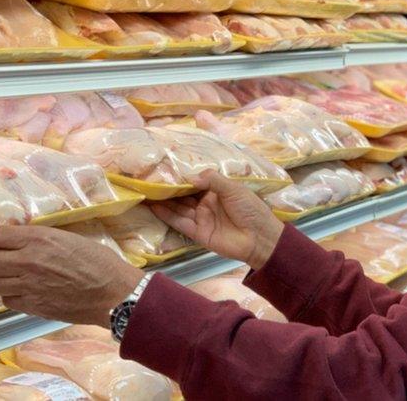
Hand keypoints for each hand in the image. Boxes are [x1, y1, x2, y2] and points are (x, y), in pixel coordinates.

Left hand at [0, 226, 143, 325]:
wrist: (112, 293)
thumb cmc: (97, 261)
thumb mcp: (67, 237)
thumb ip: (38, 238)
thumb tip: (14, 238)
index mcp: (37, 239)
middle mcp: (26, 261)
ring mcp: (27, 286)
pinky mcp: (31, 306)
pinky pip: (5, 300)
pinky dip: (6, 295)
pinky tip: (15, 291)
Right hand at [151, 170, 282, 268]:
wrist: (260, 238)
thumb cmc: (251, 209)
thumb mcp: (233, 188)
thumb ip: (212, 180)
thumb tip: (190, 177)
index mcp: (215, 190)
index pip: (194, 182)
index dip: (180, 177)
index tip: (163, 169)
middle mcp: (205, 203)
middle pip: (182, 195)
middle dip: (167, 189)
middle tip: (148, 180)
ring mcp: (201, 218)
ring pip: (178, 208)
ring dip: (163, 202)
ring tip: (145, 192)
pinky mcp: (198, 233)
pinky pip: (180, 223)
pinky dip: (167, 216)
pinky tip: (154, 207)